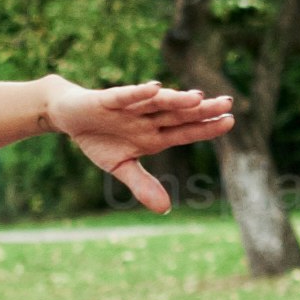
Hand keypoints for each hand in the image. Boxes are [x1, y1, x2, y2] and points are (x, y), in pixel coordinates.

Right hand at [46, 76, 236, 212]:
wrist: (70, 116)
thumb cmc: (100, 138)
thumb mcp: (120, 166)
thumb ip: (142, 185)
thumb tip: (165, 210)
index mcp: (154, 135)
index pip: (186, 131)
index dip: (206, 128)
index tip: (230, 122)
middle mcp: (148, 119)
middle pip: (179, 114)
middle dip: (202, 110)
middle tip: (228, 103)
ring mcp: (130, 108)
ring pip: (157, 104)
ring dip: (176, 100)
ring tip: (198, 98)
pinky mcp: (109, 100)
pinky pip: (126, 96)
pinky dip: (138, 94)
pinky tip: (155, 89)